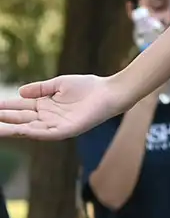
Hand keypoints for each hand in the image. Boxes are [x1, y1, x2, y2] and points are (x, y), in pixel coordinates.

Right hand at [0, 75, 127, 140]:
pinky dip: (34, 132)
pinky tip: (22, 131)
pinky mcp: (67, 130)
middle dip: (3, 120)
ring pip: (29, 128)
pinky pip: (47, 133)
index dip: (4, 108)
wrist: (110, 92)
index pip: (19, 108)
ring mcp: (56, 125)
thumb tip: (19, 92)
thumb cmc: (88, 87)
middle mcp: (47, 118)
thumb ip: (40, 89)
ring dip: (12, 129)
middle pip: (20, 120)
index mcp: (44, 106)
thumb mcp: (59, 84)